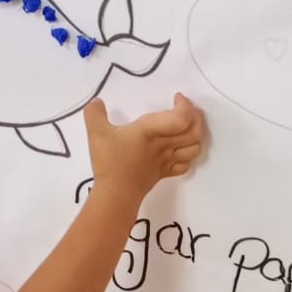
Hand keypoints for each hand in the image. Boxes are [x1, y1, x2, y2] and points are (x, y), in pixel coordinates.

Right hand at [83, 94, 204, 203]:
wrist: (116, 194)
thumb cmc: (110, 163)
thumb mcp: (96, 133)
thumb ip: (94, 114)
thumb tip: (95, 102)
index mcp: (151, 131)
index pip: (181, 118)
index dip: (185, 105)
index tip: (176, 98)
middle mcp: (164, 144)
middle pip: (195, 132)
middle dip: (196, 118)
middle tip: (185, 110)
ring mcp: (166, 160)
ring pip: (194, 148)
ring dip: (196, 136)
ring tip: (187, 127)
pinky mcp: (164, 173)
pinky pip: (185, 165)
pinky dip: (188, 156)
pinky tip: (179, 151)